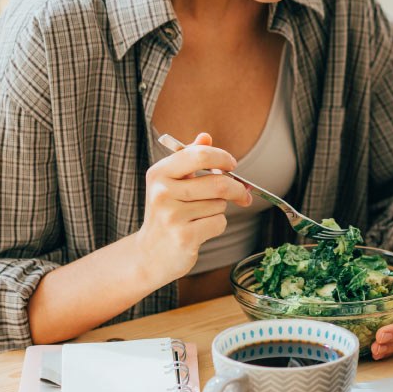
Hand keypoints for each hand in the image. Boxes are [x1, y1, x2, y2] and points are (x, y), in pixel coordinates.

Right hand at [135, 132, 251, 284]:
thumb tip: (205, 137)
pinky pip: (218, 223)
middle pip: (219, 183)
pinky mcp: (184, 237)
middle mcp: (162, 193)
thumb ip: (189, 159)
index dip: (222, 158)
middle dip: (236, 189)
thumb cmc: (167, 213)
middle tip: (242, 194)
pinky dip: (217, 226)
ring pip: (220, 205)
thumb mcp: (172, 182)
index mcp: (159, 173)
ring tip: (200, 216)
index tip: (232, 165)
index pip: (199, 155)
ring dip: (219, 210)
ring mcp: (172, 216)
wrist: (150, 254)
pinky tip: (200, 230)